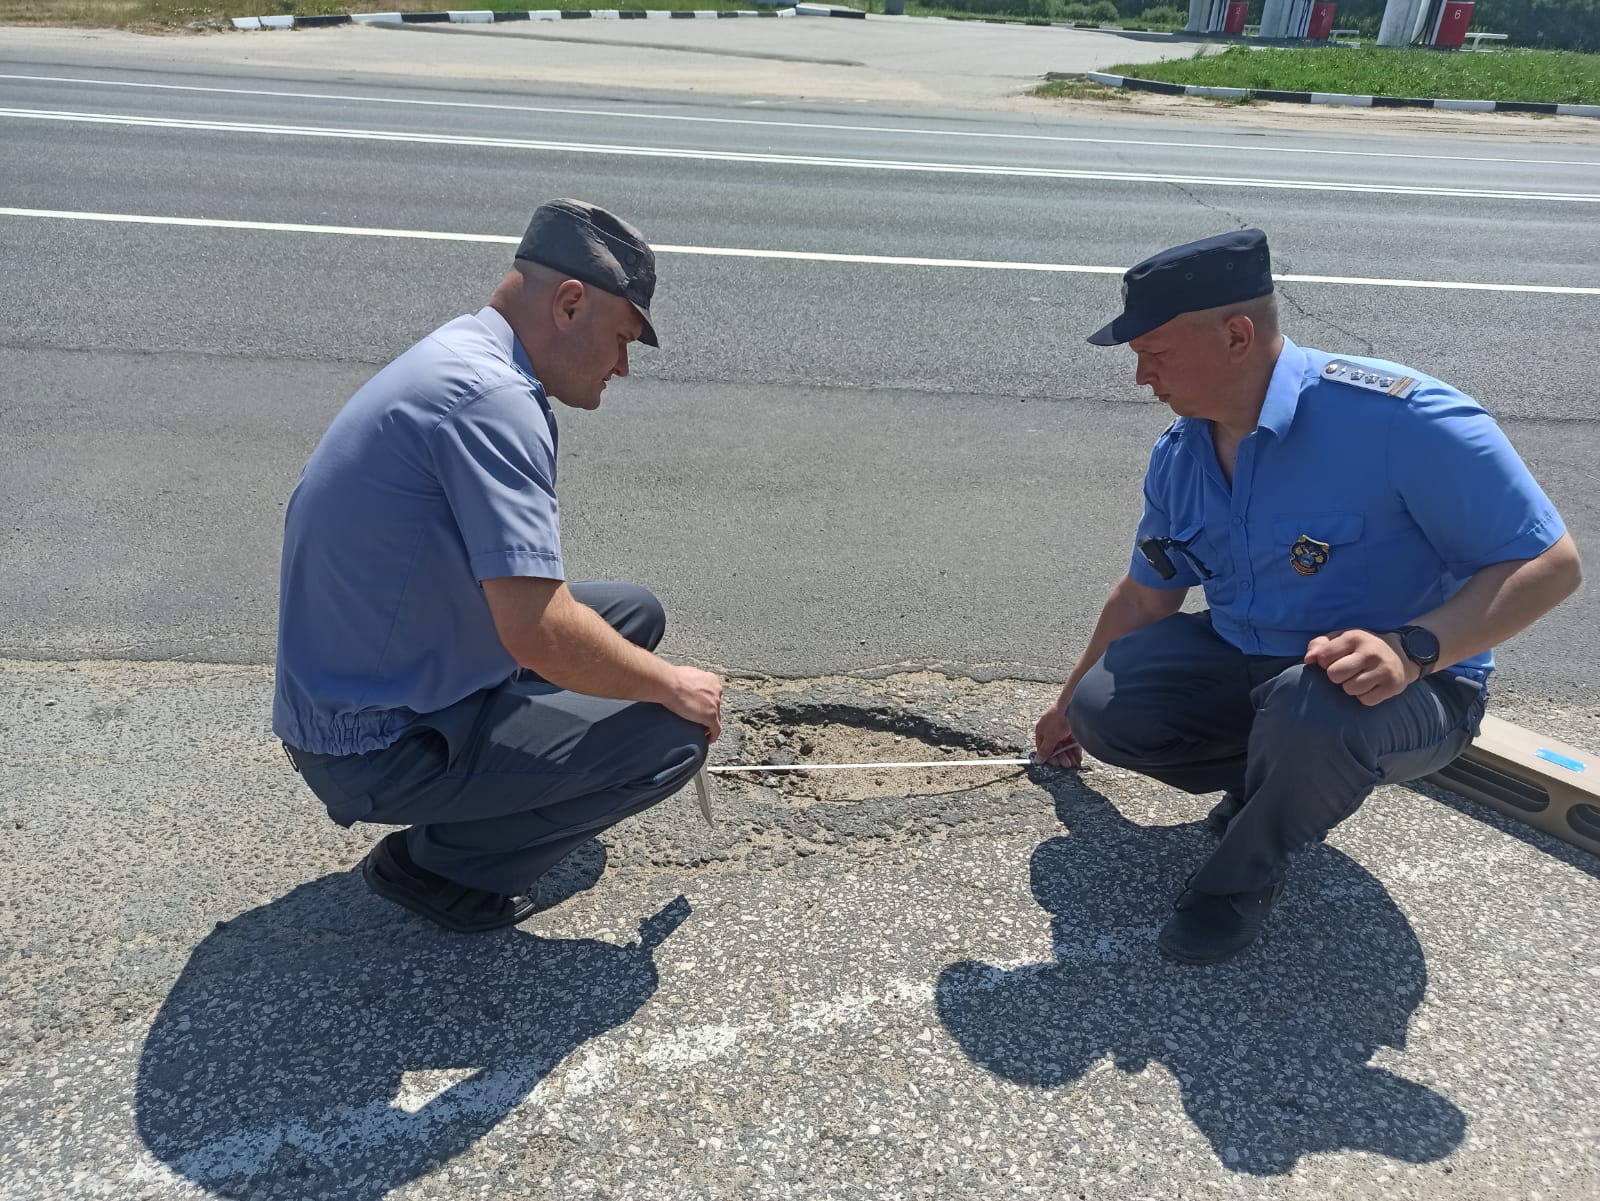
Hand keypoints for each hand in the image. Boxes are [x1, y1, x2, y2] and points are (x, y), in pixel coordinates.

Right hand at [665, 665, 722, 740]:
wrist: (669, 684)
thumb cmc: (671, 679)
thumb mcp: (685, 676)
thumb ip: (690, 683)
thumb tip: (682, 687)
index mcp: (711, 680)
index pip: (712, 694)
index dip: (707, 703)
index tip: (700, 708)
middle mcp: (716, 691)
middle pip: (716, 707)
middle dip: (708, 713)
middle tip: (698, 720)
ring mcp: (715, 704)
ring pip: (716, 718)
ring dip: (709, 725)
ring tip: (701, 731)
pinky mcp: (711, 716)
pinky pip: (716, 730)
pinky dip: (713, 736)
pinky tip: (707, 740)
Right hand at [1033, 702, 1082, 767]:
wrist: (1073, 704)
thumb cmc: (1058, 717)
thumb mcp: (1050, 737)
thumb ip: (1045, 750)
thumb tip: (1038, 760)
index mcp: (1042, 730)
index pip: (1043, 747)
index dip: (1049, 757)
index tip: (1055, 765)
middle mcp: (1051, 730)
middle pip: (1055, 748)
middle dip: (1061, 757)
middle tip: (1066, 764)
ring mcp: (1062, 730)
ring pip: (1064, 746)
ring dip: (1068, 756)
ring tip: (1073, 763)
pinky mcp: (1072, 730)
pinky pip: (1072, 743)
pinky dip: (1075, 751)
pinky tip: (1078, 758)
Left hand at [1304, 629, 1418, 706]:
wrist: (1402, 653)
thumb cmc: (1362, 647)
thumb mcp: (1342, 638)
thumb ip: (1320, 645)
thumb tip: (1308, 659)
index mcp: (1355, 637)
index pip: (1324, 658)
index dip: (1325, 663)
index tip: (1336, 660)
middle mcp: (1370, 652)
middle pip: (1335, 675)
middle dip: (1337, 677)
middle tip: (1348, 671)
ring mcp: (1383, 669)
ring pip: (1350, 689)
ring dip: (1351, 688)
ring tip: (1360, 678)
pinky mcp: (1392, 686)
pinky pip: (1365, 700)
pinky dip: (1365, 696)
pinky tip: (1371, 686)